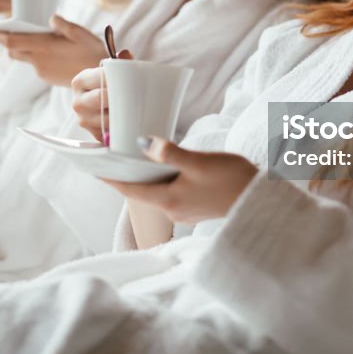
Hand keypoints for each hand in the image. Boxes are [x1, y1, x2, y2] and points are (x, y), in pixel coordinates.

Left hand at [0, 15, 108, 86]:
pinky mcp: (46, 77)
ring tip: (30, 39)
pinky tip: (49, 51)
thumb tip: (50, 18)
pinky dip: (35, 57)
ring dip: (22, 49)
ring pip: (23, 58)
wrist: (100, 79)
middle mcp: (39, 60)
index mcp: (45, 46)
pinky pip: (34, 65)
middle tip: (5, 32)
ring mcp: (41, 71)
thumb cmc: (92, 52)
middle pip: (13, 51)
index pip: (12, 41)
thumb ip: (63, 25)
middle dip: (7, 42)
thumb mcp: (81, 34)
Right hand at [70, 49, 132, 141]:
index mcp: (80, 81)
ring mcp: (83, 120)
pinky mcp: (93, 134)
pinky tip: (128, 122)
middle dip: (120, 96)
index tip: (132, 79)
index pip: (100, 78)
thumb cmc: (107, 84)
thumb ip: (120, 62)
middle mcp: (78, 101)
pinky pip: (110, 133)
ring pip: (107, 118)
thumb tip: (125, 55)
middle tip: (135, 94)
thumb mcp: (111, 70)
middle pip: (101, 98)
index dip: (118, 78)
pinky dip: (121, 129)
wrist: (100, 100)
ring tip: (134, 108)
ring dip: (122, 114)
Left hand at [104, 138, 257, 223]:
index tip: (93, 169)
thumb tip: (143, 142)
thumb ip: (170, 153)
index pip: (130, 189)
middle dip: (128, 175)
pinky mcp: (195, 207)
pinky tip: (167, 166)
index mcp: (168, 200)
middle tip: (112, 157)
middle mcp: (172, 210)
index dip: (111, 178)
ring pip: (157, 191)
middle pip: (141, 191)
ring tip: (136, 158)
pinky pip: (171, 192)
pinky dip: (163, 180)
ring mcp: (184, 211)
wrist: (259, 200)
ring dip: (147, 177)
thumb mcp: (199, 162)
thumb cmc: (231, 180)